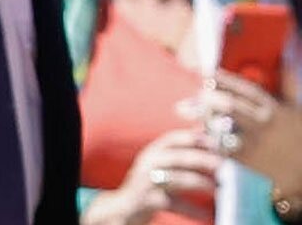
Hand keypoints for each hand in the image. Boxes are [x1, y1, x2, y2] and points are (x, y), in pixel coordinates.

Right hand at [81, 128, 219, 224]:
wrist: (125, 207)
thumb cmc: (149, 184)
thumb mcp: (159, 164)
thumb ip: (179, 152)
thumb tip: (205, 134)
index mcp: (152, 152)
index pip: (172, 139)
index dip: (194, 138)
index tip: (215, 142)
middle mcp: (147, 164)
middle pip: (178, 157)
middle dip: (203, 159)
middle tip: (224, 165)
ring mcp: (147, 183)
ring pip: (179, 180)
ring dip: (202, 184)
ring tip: (220, 189)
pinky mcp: (150, 201)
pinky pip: (177, 205)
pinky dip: (195, 210)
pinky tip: (209, 215)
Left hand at [192, 69, 301, 194]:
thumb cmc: (297, 135)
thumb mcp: (295, 107)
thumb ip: (288, 81)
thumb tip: (286, 52)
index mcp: (273, 109)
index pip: (245, 89)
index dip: (224, 79)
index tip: (208, 72)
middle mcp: (262, 124)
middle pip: (229, 105)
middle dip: (208, 97)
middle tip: (197, 94)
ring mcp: (253, 143)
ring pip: (221, 126)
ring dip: (202, 117)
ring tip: (187, 110)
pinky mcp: (245, 160)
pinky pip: (219, 147)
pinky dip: (206, 138)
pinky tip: (195, 132)